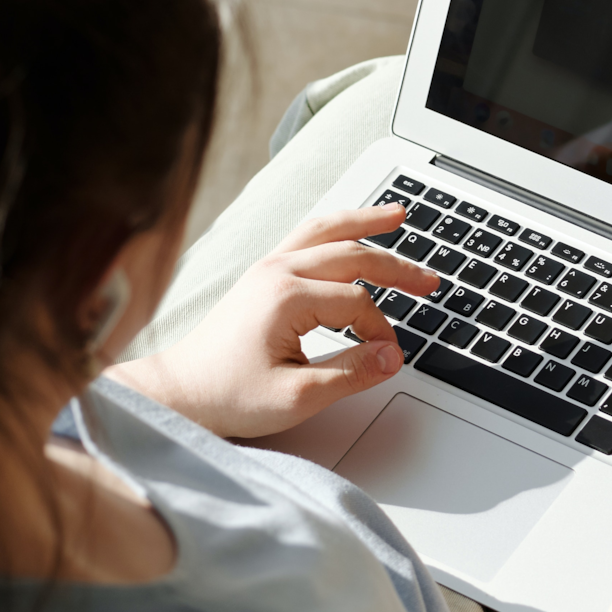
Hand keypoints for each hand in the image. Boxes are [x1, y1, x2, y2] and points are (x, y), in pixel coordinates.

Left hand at [111, 203, 438, 437]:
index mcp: (286, 297)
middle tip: (431, 281)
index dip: (380, 331)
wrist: (180, 393)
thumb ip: (351, 374)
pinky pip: (305, 236)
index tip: (388, 358)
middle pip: (352, 256)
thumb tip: (392, 357)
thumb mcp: (296, 396)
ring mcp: (267, 268)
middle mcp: (277, 272)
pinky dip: (335, 227)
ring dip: (365, 223)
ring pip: (326, 231)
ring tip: (398, 215)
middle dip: (397, 268)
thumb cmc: (227, 396)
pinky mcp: (261, 275)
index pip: (357, 304)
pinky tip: (351, 228)